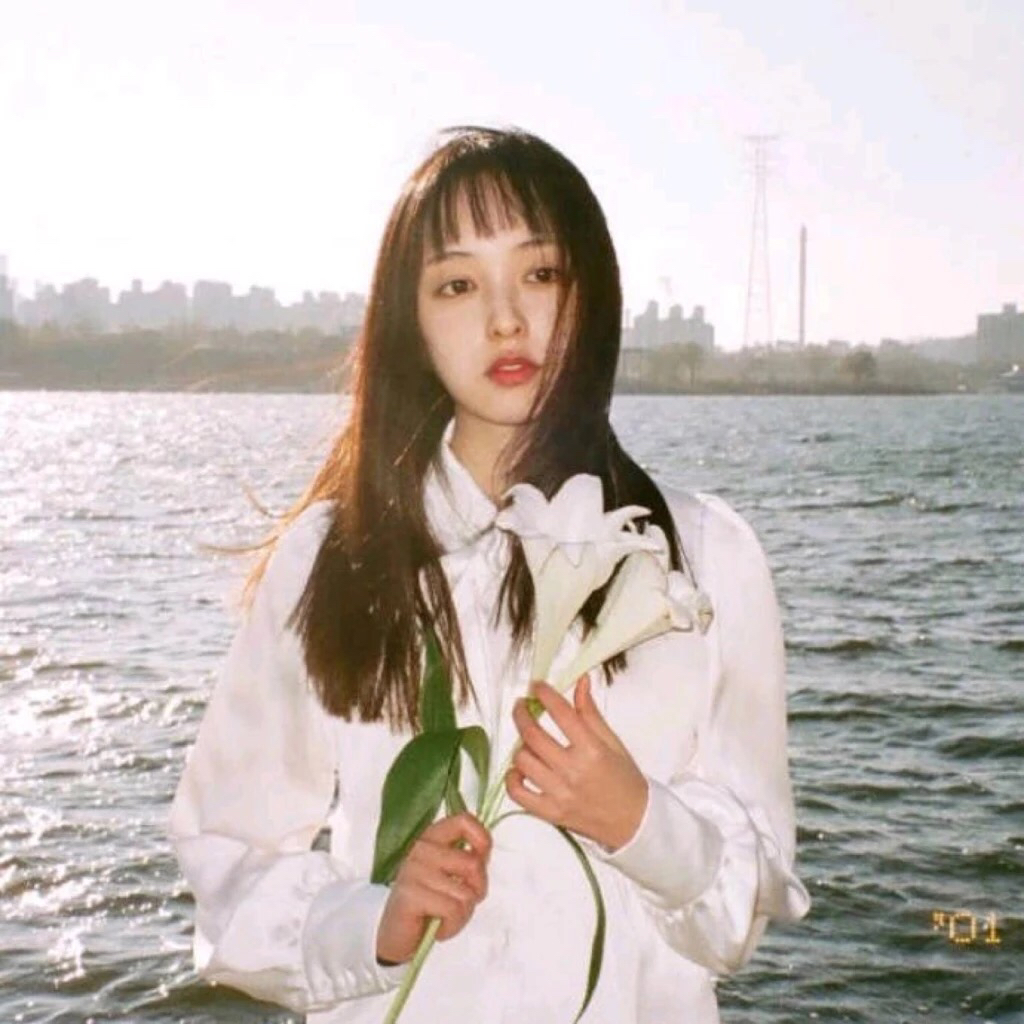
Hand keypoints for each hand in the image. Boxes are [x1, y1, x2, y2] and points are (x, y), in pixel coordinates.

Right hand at [376, 812, 491, 964]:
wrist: (395, 937)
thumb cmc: (429, 905)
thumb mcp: (450, 876)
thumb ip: (467, 860)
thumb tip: (485, 850)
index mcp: (432, 837)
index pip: (463, 820)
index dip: (482, 839)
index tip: (482, 860)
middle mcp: (421, 848)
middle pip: (473, 863)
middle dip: (477, 890)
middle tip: (461, 902)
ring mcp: (414, 870)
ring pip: (466, 892)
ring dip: (463, 914)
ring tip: (446, 918)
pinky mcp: (410, 894)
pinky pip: (453, 910)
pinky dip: (453, 926)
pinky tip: (439, 929)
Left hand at [506, 676, 648, 850]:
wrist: (634, 822)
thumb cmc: (625, 780)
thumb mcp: (612, 742)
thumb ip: (590, 712)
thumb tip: (580, 681)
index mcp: (592, 751)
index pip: (561, 714)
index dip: (544, 695)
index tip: (536, 686)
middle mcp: (573, 772)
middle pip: (533, 735)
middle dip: (522, 714)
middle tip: (521, 706)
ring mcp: (559, 794)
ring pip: (523, 761)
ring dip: (521, 745)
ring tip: (528, 740)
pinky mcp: (550, 813)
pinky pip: (518, 794)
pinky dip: (512, 778)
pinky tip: (519, 769)